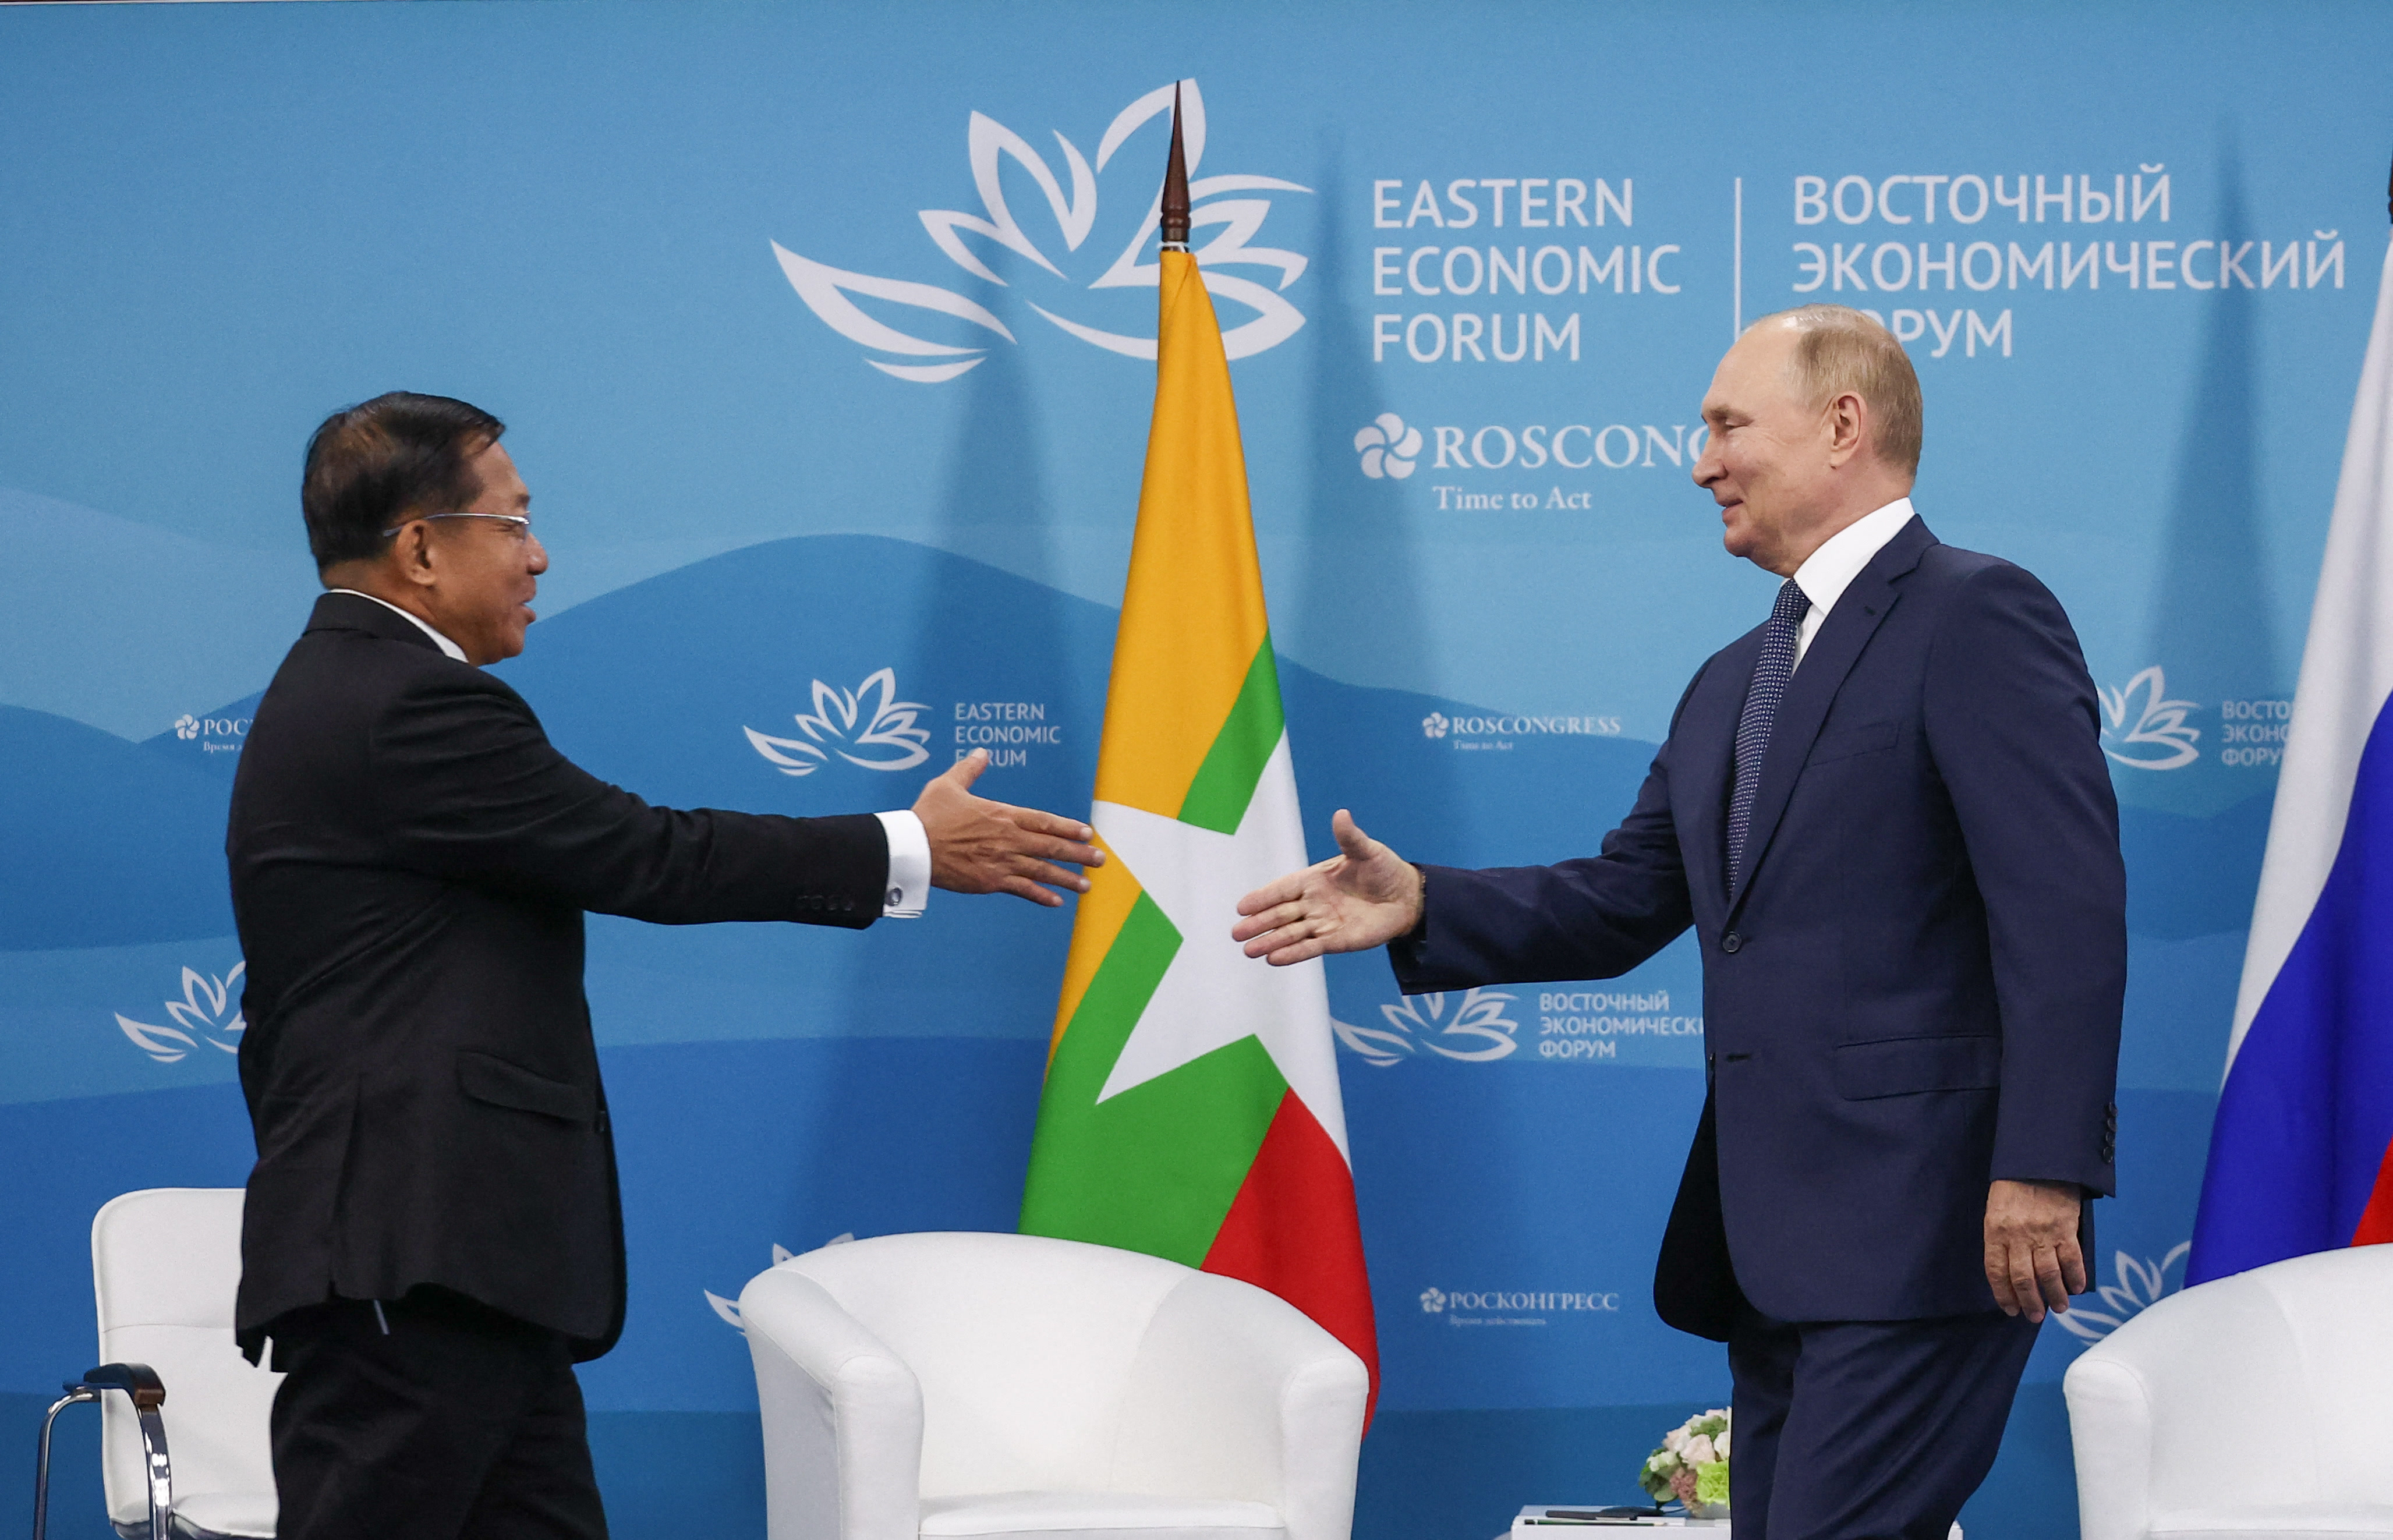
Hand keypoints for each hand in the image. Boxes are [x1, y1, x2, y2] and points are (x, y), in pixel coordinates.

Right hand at [913, 750, 1103, 907]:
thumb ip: (969, 769)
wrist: (914, 847)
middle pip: (1051, 847)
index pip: (1044, 821)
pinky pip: (1022, 889)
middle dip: (1078, 853)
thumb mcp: (948, 785)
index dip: (1068, 827)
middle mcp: (1008, 839)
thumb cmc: (929, 815)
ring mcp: (1001, 862)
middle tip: (1100, 860)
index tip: (1087, 832)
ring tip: (1087, 884)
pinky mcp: (990, 881)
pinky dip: (1041, 896)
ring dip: (1067, 878)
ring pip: (1042, 871)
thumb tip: (982, 752)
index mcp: (1002, 815)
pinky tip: (1057, 902)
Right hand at [1231, 809, 1421, 965]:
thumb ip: (1349, 837)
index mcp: (1313, 879)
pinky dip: (1293, 954)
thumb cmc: (1383, 869)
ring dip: (1271, 942)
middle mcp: (1313, 903)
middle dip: (1259, 924)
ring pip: (1291, 934)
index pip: (1283, 889)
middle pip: (1281, 914)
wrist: (1406, 896)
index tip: (1242, 907)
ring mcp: (1323, 923)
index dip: (1262, 897)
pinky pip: (1311, 947)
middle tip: (1236, 933)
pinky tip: (1273, 959)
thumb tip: (1341, 814)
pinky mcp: (1336, 940)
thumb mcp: (1366, 851)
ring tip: (1249, 951)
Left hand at [1983, 1178, 2085, 1322]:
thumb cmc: (2013, 1186)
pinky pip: (2071, 1260)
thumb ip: (2001, 1238)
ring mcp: (2043, 1234)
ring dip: (2055, 1296)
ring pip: (2048, 1275)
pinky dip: (2075, 1277)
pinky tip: (2076, 1288)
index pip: (1996, 1271)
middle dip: (2030, 1302)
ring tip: (2059, 1308)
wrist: (2039, 1161)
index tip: (2010, 1309)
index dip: (2003, 1294)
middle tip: (2035, 1317)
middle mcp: (2018, 1237)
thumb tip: (2009, 1269)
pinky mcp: (2065, 1229)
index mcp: (1996, 1231)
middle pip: (2023, 1279)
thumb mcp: (1996, 1210)